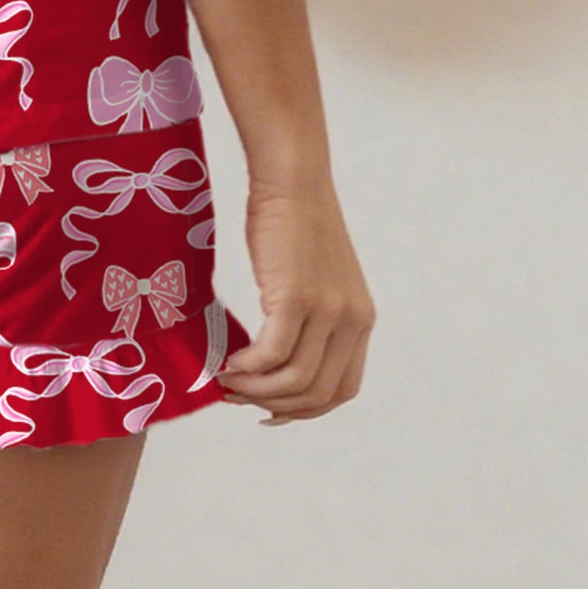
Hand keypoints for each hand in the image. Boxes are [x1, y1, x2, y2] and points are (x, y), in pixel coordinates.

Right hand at [217, 176, 374, 423]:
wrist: (291, 178)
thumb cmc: (292, 221)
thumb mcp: (315, 277)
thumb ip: (311, 317)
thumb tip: (276, 358)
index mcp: (360, 320)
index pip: (342, 389)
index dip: (306, 409)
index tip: (271, 410)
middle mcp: (352, 321)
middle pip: (317, 394)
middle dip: (274, 405)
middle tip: (237, 397)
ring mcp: (327, 311)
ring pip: (294, 381)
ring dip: (255, 390)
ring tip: (226, 381)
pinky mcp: (297, 298)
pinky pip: (272, 355)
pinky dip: (247, 368)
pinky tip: (228, 361)